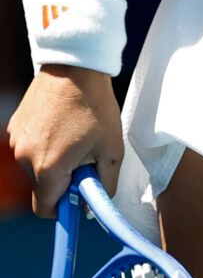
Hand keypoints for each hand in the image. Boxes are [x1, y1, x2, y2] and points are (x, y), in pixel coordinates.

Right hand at [6, 65, 123, 217]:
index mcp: (49, 168)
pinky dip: (44, 144)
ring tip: (74, 135)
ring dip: (53, 160)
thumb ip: (104, 184)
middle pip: (42, 186)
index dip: (62, 209)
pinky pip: (29, 147)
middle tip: (85, 157)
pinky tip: (62, 124)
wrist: (75, 68)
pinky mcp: (14, 128)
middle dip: (63, 179)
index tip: (77, 199)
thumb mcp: (112, 148)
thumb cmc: (96, 107)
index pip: (45, 208)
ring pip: (35, 166)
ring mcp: (16, 142)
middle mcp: (25, 158)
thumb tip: (93, 206)